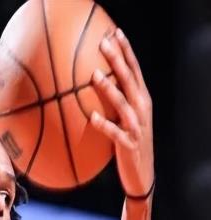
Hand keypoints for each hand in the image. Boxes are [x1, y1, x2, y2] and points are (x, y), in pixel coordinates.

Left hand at [90, 28, 153, 197]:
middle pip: (129, 80)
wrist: (141, 174)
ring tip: (94, 75)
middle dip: (117, 60)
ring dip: (109, 89)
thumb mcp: (125, 119)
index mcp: (141, 100)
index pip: (134, 71)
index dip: (126, 51)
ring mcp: (136, 127)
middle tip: (104, 43)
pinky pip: (115, 134)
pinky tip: (92, 117)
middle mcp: (141, 110)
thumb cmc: (128, 143)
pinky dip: (104, 125)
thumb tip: (91, 84)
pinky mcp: (128, 145)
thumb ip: (115, 102)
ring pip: (123, 104)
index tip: (115, 33)